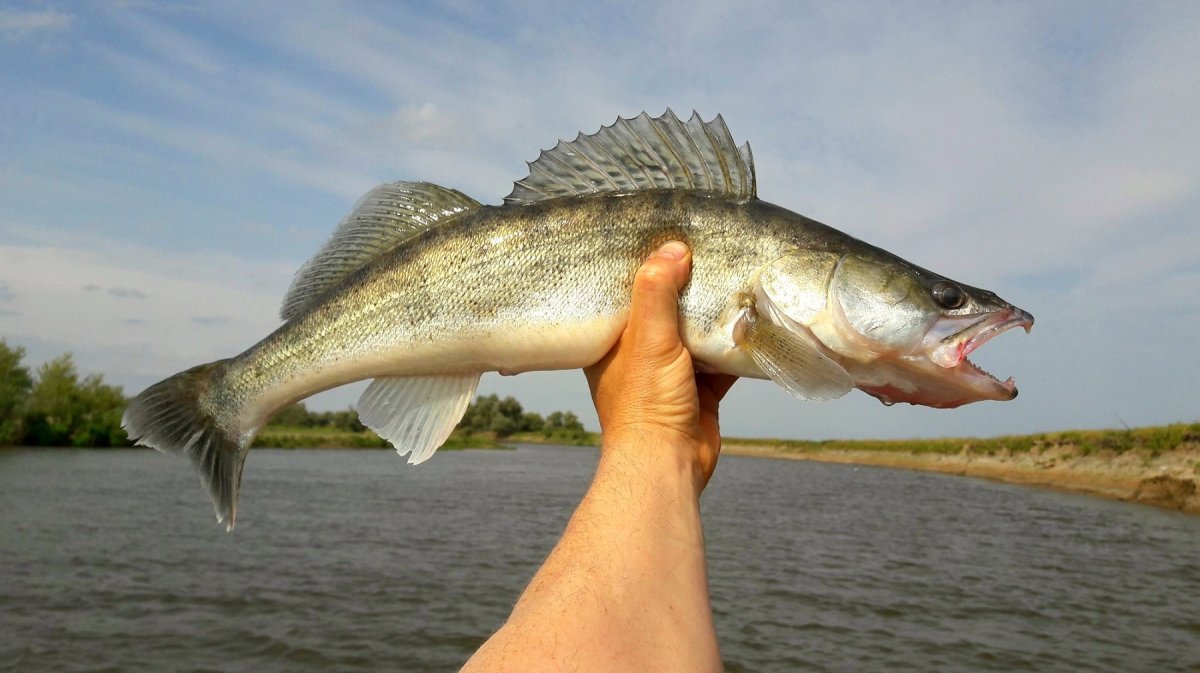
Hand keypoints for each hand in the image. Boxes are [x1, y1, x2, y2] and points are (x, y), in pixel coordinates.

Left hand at [584, 241, 736, 490]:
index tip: (664, 240)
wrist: (669, 463)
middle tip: (706, 253)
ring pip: (694, 334)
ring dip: (713, 316)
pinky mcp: (699, 391)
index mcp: (612, 342)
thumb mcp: (648, 338)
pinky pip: (719, 359)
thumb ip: (657, 291)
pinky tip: (752, 321)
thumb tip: (672, 248)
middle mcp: (638, 356)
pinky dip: (735, 345)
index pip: (626, 294)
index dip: (644, 269)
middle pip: (665, 311)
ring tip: (733, 278)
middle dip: (686, 289)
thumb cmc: (646, 403)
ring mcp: (670, 374)